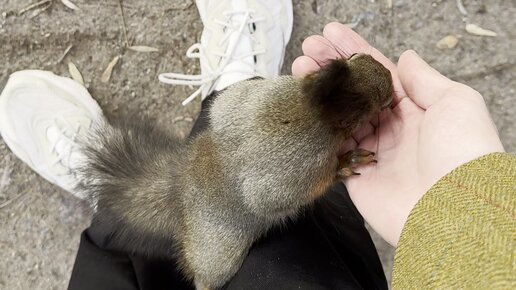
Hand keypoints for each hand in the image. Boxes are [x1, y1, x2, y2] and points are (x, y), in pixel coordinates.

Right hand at [293, 22, 504, 245]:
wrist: (454, 213)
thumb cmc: (464, 154)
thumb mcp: (456, 103)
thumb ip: (425, 80)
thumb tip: (406, 58)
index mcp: (416, 110)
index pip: (378, 74)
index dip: (354, 52)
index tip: (331, 35)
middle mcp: (393, 130)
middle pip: (354, 93)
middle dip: (331, 70)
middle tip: (308, 51)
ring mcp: (373, 154)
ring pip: (339, 118)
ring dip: (319, 94)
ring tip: (298, 71)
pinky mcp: (356, 178)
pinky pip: (333, 150)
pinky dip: (318, 130)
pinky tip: (304, 108)